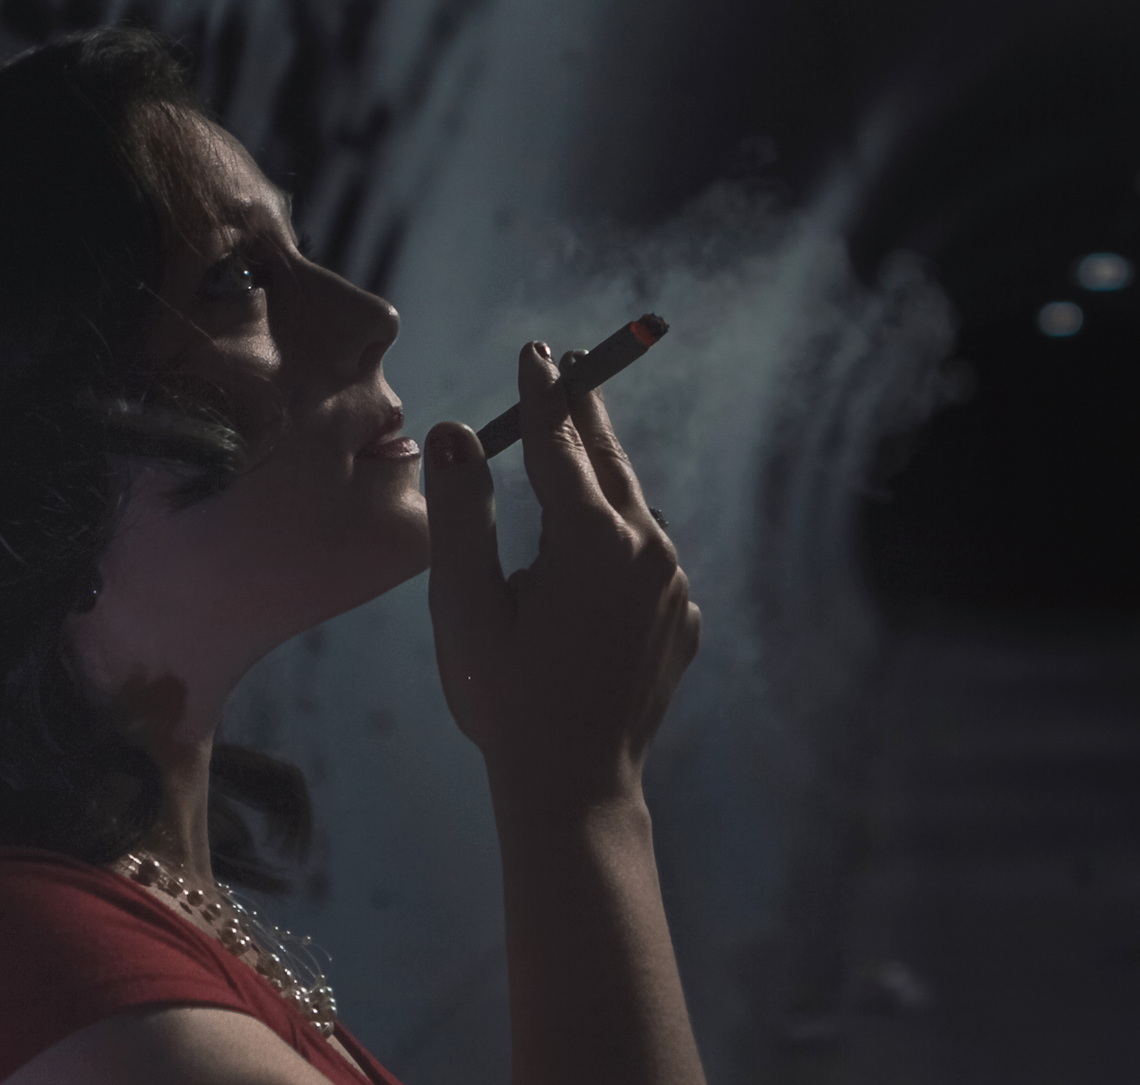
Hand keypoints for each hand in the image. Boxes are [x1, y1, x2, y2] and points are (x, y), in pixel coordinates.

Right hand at [421, 343, 702, 804]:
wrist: (575, 786)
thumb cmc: (505, 698)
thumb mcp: (465, 604)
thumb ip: (462, 512)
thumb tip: (458, 432)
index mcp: (591, 537)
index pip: (560, 441)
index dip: (542, 393)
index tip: (533, 351)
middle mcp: (646, 549)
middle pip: (611, 461)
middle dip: (586, 410)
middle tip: (570, 364)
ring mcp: (673, 586)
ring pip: (636, 510)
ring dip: (606, 477)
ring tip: (580, 446)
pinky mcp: (681, 620)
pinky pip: (649, 561)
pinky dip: (623, 540)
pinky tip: (599, 548)